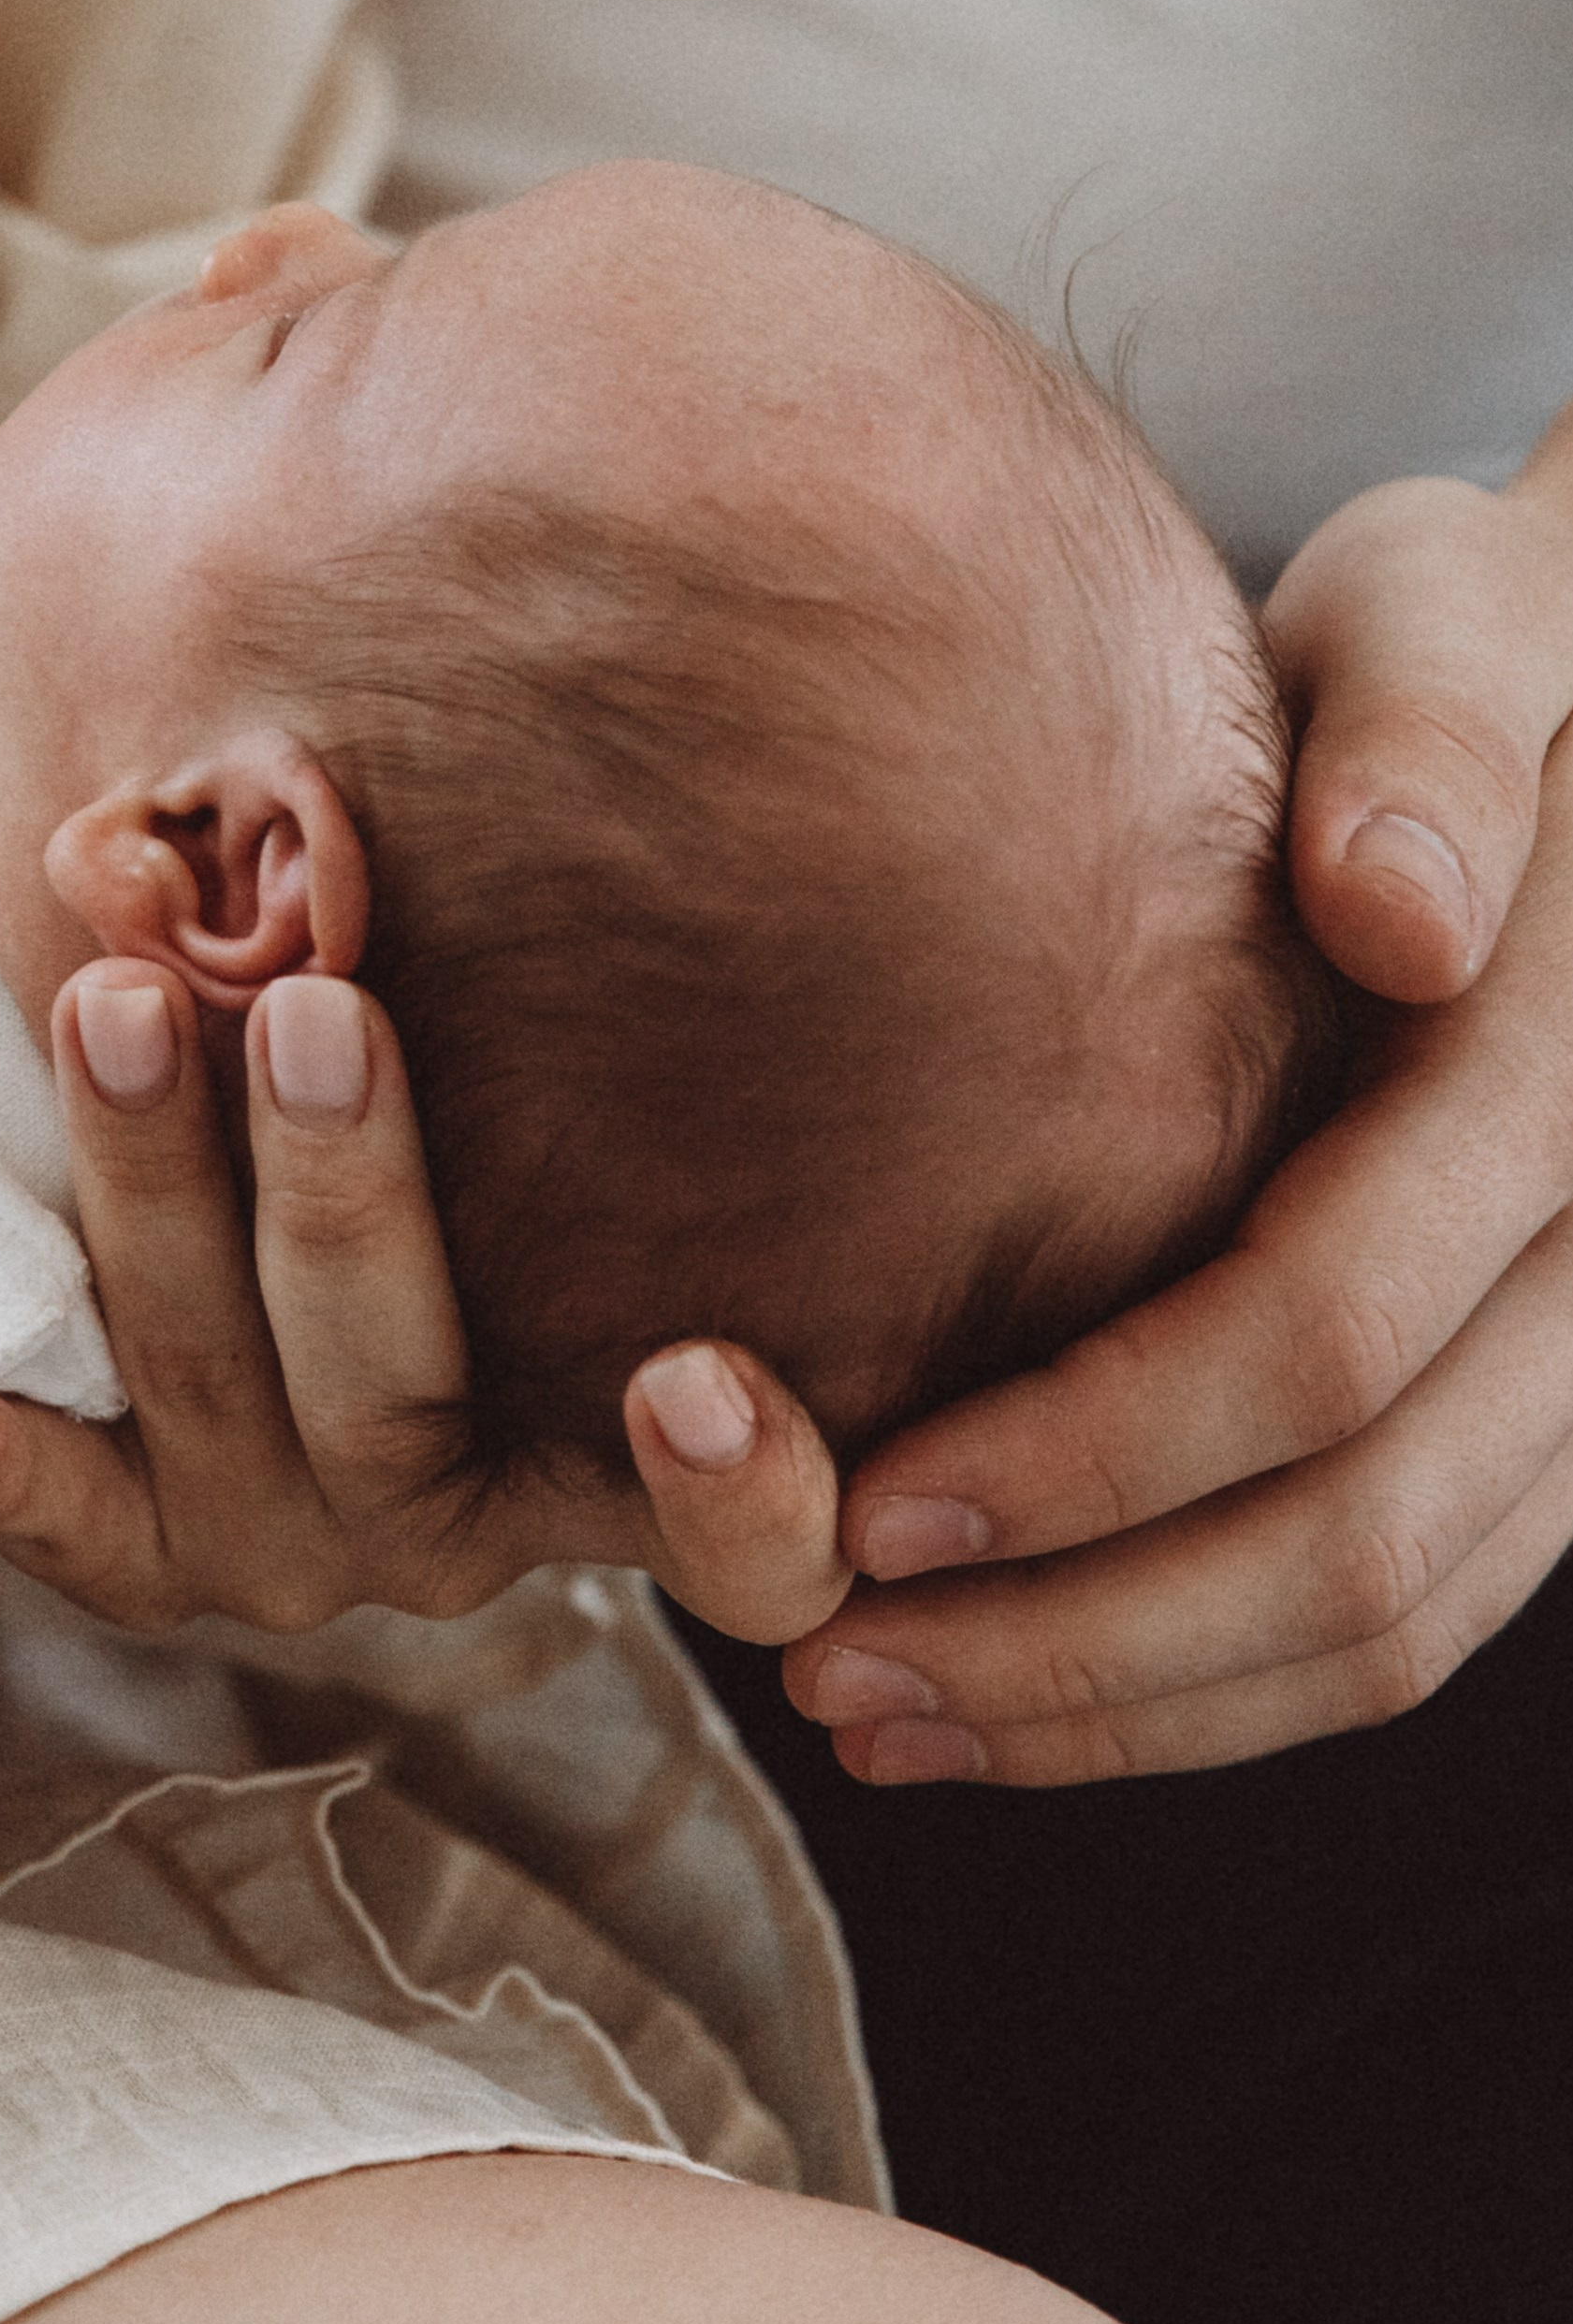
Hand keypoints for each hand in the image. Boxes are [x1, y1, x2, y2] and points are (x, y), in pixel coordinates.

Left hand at [0, 963, 852, 1640]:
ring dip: (166, 1211)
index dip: (735, 1493)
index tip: (693, 1372)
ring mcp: (312, 1532)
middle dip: (351, 1213)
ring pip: (236, 1410)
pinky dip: (17, 1466)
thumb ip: (705, 993)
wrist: (337, 1138)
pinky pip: (88, 1534)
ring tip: (117, 1012)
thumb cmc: (559, 1070)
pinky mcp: (164, 1534)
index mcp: (642, 1449)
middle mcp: (478, 1509)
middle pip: (410, 1417)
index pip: (749, 1544)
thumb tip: (866, 690)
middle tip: (320, 1015)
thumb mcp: (649, 1055)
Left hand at [783, 414, 1572, 1784]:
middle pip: (1366, 1534)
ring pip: (1393, 1622)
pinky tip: (1013, 1682)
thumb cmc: (1459, 650)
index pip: (1330, 1326)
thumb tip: (1397, 915)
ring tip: (877, 1714)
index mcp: (1567, 1077)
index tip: (864, 1500)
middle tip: (825, 1670)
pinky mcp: (1542, 1412)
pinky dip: (1209, 1682)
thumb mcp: (1457, 609)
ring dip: (1128, 1706)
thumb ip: (1441, 725)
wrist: (1562, 731)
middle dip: (1086, 1638)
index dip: (1101, 1446)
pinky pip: (1408, 1606)